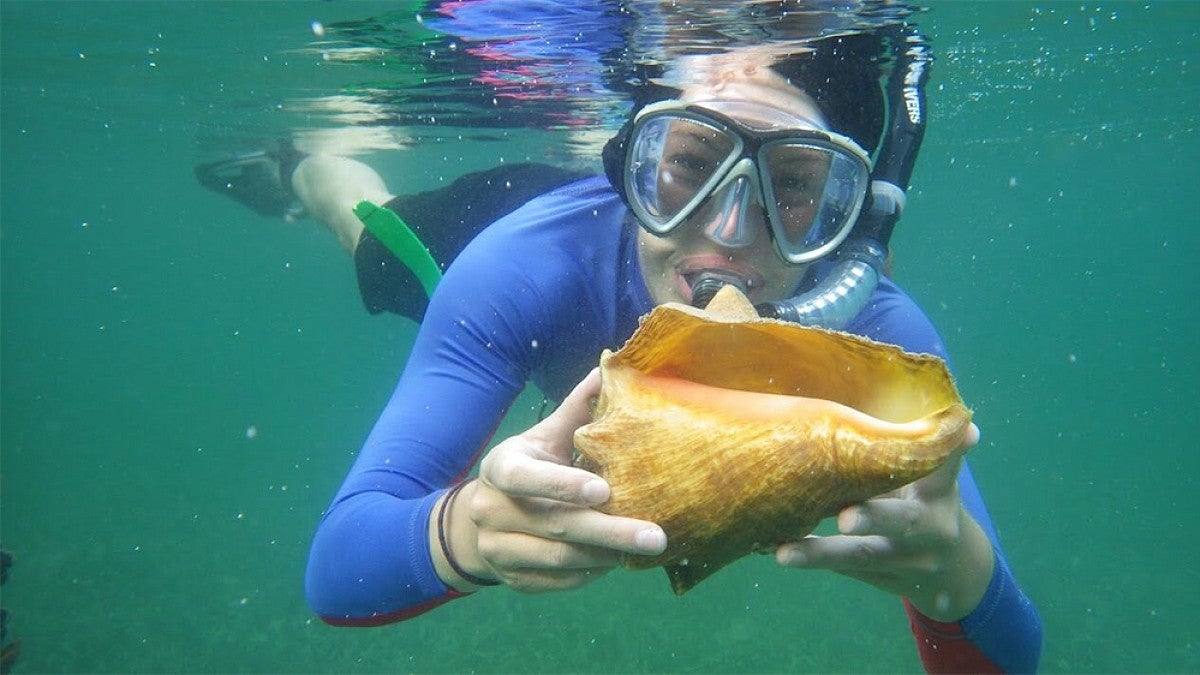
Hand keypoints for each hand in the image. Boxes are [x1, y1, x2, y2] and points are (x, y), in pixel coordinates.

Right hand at [443, 369, 667, 592]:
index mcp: (500, 467)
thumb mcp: (545, 438)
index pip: (524, 477)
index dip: (562, 484)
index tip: (605, 490)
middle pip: (556, 525)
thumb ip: (577, 410)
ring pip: (559, 558)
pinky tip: (618, 562)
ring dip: (605, 555)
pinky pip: (558, 581)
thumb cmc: (529, 468)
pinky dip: (591, 573)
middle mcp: (491, 510)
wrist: (479, 521)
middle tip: (655, 535)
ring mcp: (498, 549)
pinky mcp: (511, 579)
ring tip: (646, 549)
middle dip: (610, 531)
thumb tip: (610, 368)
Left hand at [775, 423, 993, 620]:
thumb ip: (918, 446)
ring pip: (863, 556)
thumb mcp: (933, 478)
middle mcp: (930, 528)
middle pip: (902, 522)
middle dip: (873, 518)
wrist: (954, 572)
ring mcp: (906, 561)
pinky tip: (780, 551)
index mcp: (940, 494)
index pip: (943, 467)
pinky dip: (814, 561)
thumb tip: (930, 406)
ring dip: (823, 554)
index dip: (948, 451)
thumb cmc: (926, 502)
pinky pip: (846, 570)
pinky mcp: (883, 580)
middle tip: (846, 517)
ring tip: (785, 553)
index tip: (964, 433)